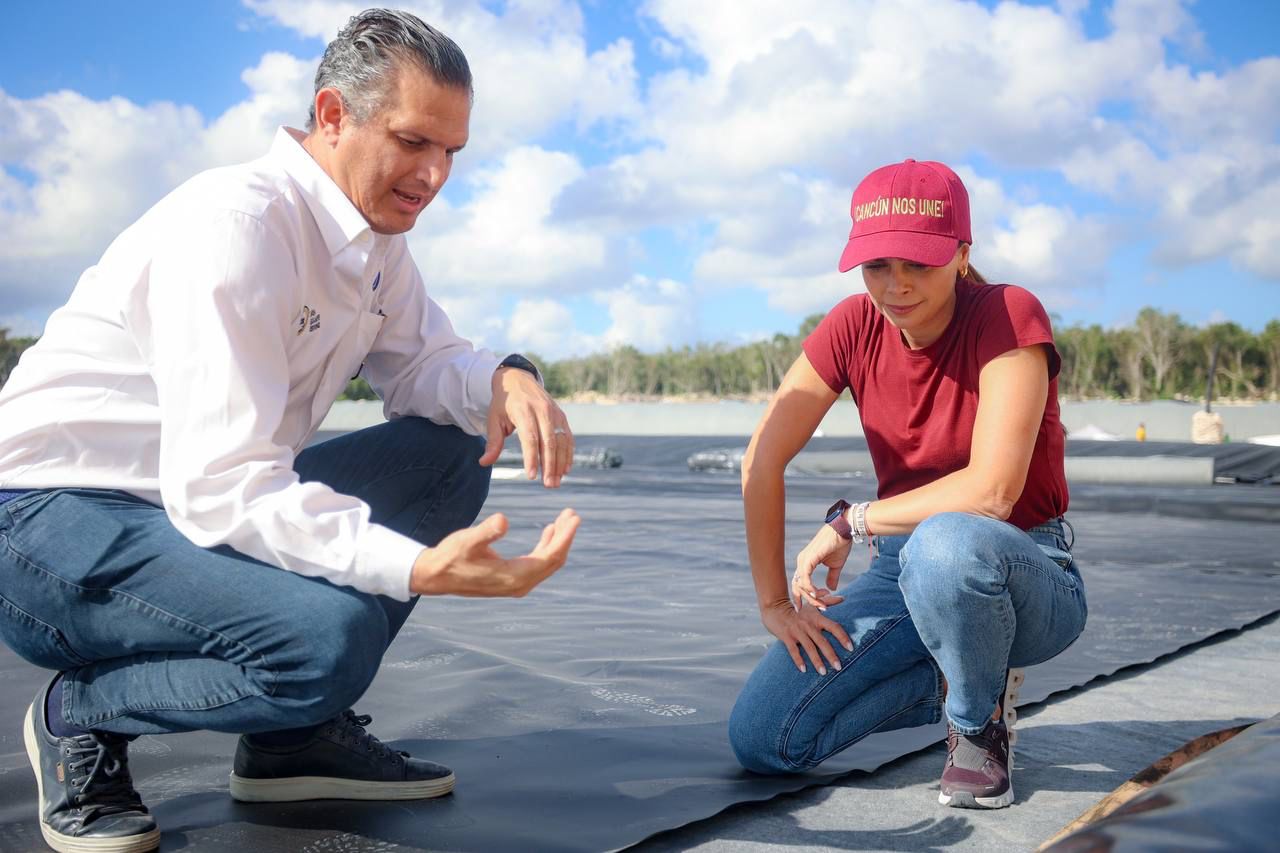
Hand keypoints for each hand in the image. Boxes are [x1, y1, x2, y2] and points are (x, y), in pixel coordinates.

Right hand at [410, 509, 580, 596]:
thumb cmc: (451, 556)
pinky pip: (538, 563)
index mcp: (514, 576)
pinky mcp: (512, 579)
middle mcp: (519, 584)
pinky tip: (549, 531)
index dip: (565, 537)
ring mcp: (517, 584)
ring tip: (565, 518)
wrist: (436, 576)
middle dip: (565, 537)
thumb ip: (486, 532)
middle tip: (572, 513)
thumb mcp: (467, 541)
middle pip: (553, 560)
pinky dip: (546, 546)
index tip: (574, 518)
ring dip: (557, 540)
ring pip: (547, 562)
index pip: (550, 557)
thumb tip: (503, 520)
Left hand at [480, 366, 572, 486]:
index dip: (531, 457)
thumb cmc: (504, 403)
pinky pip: (568, 437)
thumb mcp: (494, 419)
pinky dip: (568, 454)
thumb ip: (493, 442)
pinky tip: (565, 470)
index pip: (529, 437)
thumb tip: (484, 463)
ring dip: (560, 463)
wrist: (518, 379)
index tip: (531, 476)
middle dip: (550, 465)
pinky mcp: (562, 416)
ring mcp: (554, 413)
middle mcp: (542, 410)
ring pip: (561, 441)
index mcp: (523, 410)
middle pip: (549, 441)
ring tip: (556, 482)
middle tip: (548, 485)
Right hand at [761, 599, 852, 674]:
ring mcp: (797, 631)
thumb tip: (843, 598)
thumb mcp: (812, 605)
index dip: (843, 637)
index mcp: (816, 618)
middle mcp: (808, 624)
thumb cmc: (797, 610)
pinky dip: (798, 660)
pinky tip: (803, 670)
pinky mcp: (787, 636)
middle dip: (831, 655)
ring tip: (824, 673)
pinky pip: (793, 650)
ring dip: (817, 661)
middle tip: (839, 668)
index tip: (851, 648)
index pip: (833, 627)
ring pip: (809, 648)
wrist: (775, 608)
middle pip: (822, 641)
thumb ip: (828, 601)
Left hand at [791, 523, 851, 610]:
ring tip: (824, 603)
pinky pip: (805, 578)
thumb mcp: (836, 565)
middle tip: (821, 608)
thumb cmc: (840, 544)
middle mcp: (802, 562)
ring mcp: (803, 560)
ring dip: (812, 597)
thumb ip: (832, 577)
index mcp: (806, 563)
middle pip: (798, 587)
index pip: (800, 584)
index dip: (805, 597)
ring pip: (801, 585)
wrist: (844, 530)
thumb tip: (831, 588)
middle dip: (809, 601)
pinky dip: (811, 588)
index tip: (816, 606)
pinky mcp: (808, 559)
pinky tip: (819, 594)